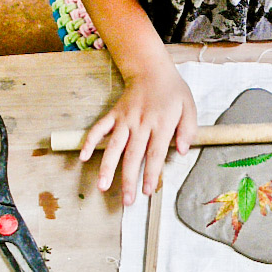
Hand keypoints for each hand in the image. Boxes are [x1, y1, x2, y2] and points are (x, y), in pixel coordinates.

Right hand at [79, 61, 197, 204]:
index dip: (151, 174)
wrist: (151, 70)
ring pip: (114, 146)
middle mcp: (141, 123)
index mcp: (161, 124)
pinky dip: (90, 142)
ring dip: (107, 167)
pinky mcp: (114, 114)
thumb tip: (183, 151)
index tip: (147, 191)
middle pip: (133, 156)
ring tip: (102, 186)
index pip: (155, 154)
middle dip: (129, 180)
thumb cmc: (173, 92)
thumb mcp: (189, 108)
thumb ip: (188, 130)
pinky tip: (82, 157)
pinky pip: (99, 128)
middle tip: (127, 201)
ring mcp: (125, 119)